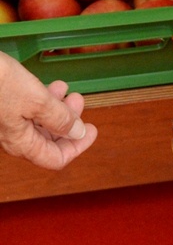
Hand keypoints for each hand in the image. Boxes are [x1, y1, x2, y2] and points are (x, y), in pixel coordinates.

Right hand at [0, 53, 97, 168]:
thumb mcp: (36, 100)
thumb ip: (59, 119)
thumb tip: (78, 133)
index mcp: (21, 143)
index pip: (55, 159)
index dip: (78, 147)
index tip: (92, 129)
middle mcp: (13, 137)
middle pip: (49, 140)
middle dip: (69, 122)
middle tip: (79, 100)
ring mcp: (7, 122)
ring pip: (39, 122)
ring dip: (57, 107)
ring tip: (66, 89)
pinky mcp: (3, 106)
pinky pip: (28, 109)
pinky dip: (43, 99)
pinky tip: (50, 85)